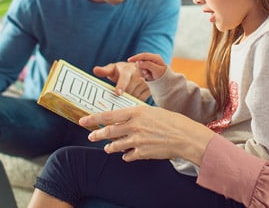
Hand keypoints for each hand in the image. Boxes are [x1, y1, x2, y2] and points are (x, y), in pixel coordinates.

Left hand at [80, 106, 214, 164]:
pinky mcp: (142, 153)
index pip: (109, 115)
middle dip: (97, 134)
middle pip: (108, 131)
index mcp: (136, 112)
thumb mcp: (152, 112)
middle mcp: (134, 126)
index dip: (94, 118)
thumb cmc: (171, 121)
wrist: (185, 136)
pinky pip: (128, 156)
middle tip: (91, 136)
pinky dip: (126, 155)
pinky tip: (126, 155)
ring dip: (110, 147)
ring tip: (107, 148)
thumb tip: (123, 119)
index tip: (83, 120)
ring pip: (115, 145)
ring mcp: (137, 140)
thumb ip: (136, 115)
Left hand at [93, 62, 150, 101]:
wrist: (137, 69)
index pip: (124, 78)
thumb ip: (104, 71)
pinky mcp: (150, 88)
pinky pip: (141, 98)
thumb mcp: (113, 68)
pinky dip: (135, 103)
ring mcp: (145, 81)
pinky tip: (130, 104)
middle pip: (130, 90)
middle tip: (115, 104)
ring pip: (135, 96)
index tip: (117, 93)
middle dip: (122, 97)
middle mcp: (138, 74)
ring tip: (122, 105)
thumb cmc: (121, 71)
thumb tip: (95, 70)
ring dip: (129, 101)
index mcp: (127, 69)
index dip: (121, 85)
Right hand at [127, 52, 167, 80]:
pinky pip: (140, 70)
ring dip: (143, 72)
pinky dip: (143, 74)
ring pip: (139, 66)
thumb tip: (139, 62)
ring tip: (149, 76)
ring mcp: (149, 63)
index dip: (136, 57)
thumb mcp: (157, 70)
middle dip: (141, 68)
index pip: (143, 55)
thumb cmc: (163, 76)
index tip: (129, 60)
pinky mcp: (147, 68)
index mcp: (155, 57)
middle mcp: (151, 59)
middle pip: (140, 61)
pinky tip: (149, 76)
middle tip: (147, 74)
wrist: (166, 82)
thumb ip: (148, 65)